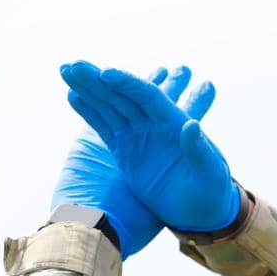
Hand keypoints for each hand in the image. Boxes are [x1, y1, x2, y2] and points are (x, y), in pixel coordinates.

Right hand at [51, 67, 211, 257]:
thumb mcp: (210, 173)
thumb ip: (200, 150)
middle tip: (74, 64)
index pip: (148, 95)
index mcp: (174, 122)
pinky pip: (103, 126)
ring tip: (65, 70)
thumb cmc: (211, 191)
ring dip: (87, 88)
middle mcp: (153, 123)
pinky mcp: (125, 150)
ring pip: (109, 105)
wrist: (199, 211)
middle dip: (97, 79)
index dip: (127, 82)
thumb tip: (192, 124)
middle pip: (122, 94)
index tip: (106, 73)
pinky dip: (88, 111)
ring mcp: (138, 135)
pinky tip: (72, 95)